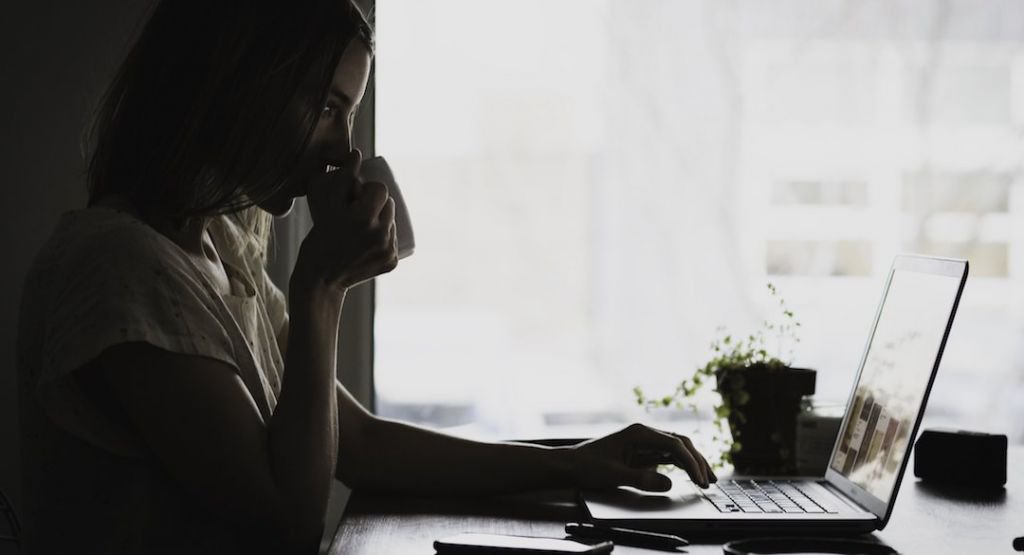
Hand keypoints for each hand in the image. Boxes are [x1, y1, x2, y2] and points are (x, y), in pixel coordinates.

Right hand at [294, 149, 397, 293]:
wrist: (320, 278)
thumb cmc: (319, 237)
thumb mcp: (326, 206)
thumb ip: (341, 178)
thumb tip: (357, 154)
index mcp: (364, 218)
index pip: (380, 189)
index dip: (368, 190)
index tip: (355, 197)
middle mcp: (381, 235)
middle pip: (389, 205)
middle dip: (375, 204)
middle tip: (357, 212)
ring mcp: (388, 250)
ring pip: (392, 222)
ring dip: (381, 220)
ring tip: (362, 227)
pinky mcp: (392, 262)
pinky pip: (393, 240)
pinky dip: (383, 238)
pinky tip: (368, 243)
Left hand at [568, 423, 715, 491]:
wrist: (571, 464)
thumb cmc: (588, 466)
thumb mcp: (614, 475)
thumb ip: (641, 479)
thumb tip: (668, 483)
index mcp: (638, 433)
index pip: (674, 444)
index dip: (690, 462)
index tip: (699, 478)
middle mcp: (644, 434)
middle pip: (680, 444)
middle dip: (697, 461)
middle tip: (709, 481)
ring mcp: (645, 442)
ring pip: (677, 449)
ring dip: (693, 462)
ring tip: (708, 479)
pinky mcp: (643, 452)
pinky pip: (668, 456)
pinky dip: (682, 466)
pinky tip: (692, 475)